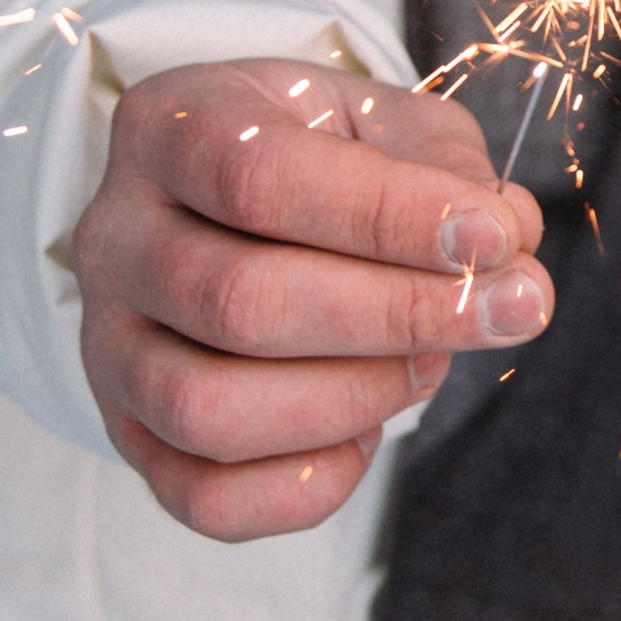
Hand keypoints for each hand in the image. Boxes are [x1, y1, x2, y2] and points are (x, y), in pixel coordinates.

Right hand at [71, 60, 551, 541]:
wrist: (226, 203)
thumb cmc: (319, 155)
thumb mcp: (380, 122)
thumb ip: (449, 168)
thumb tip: (510, 243)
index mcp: (169, 128)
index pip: (261, 177)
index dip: (391, 216)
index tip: (498, 238)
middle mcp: (116, 237)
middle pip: (239, 302)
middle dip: (399, 317)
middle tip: (511, 309)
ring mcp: (109, 347)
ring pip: (209, 412)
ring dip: (353, 398)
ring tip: (427, 361)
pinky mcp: (132, 435)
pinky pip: (205, 498)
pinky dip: (306, 485)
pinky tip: (366, 432)